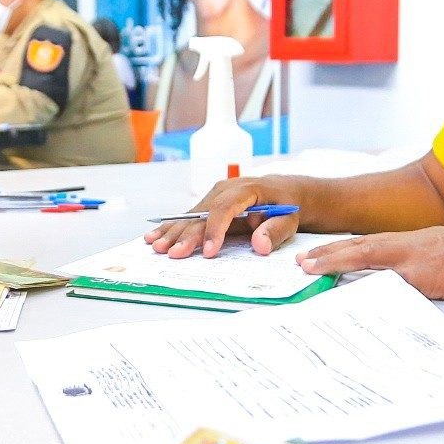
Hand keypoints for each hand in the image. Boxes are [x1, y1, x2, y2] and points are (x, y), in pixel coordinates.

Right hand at [146, 177, 303, 258]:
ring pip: (190, 216)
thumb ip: (275, 230)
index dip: (215, 230)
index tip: (209, 252)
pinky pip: (188, 218)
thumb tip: (259, 245)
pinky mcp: (208, 205)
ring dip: (173, 232)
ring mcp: (214, 196)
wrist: (285, 192)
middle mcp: (225, 190)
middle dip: (186, 235)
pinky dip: (171, 228)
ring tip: (156, 246)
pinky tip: (154, 236)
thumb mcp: (289, 218)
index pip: (225, 208)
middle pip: (201, 214)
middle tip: (173, 254)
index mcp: (246, 189)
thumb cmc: (287, 206)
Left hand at [298, 228, 443, 303]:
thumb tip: (407, 285)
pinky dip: (367, 286)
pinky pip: (390, 283)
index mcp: (420, 240)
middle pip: (362, 246)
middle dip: (330, 253)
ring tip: (310, 269)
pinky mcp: (428, 276)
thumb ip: (427, 268)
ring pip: (368, 258)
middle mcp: (414, 244)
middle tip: (301, 260)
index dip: (344, 248)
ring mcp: (419, 259)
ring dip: (338, 263)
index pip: (373, 242)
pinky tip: (347, 292)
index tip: (320, 253)